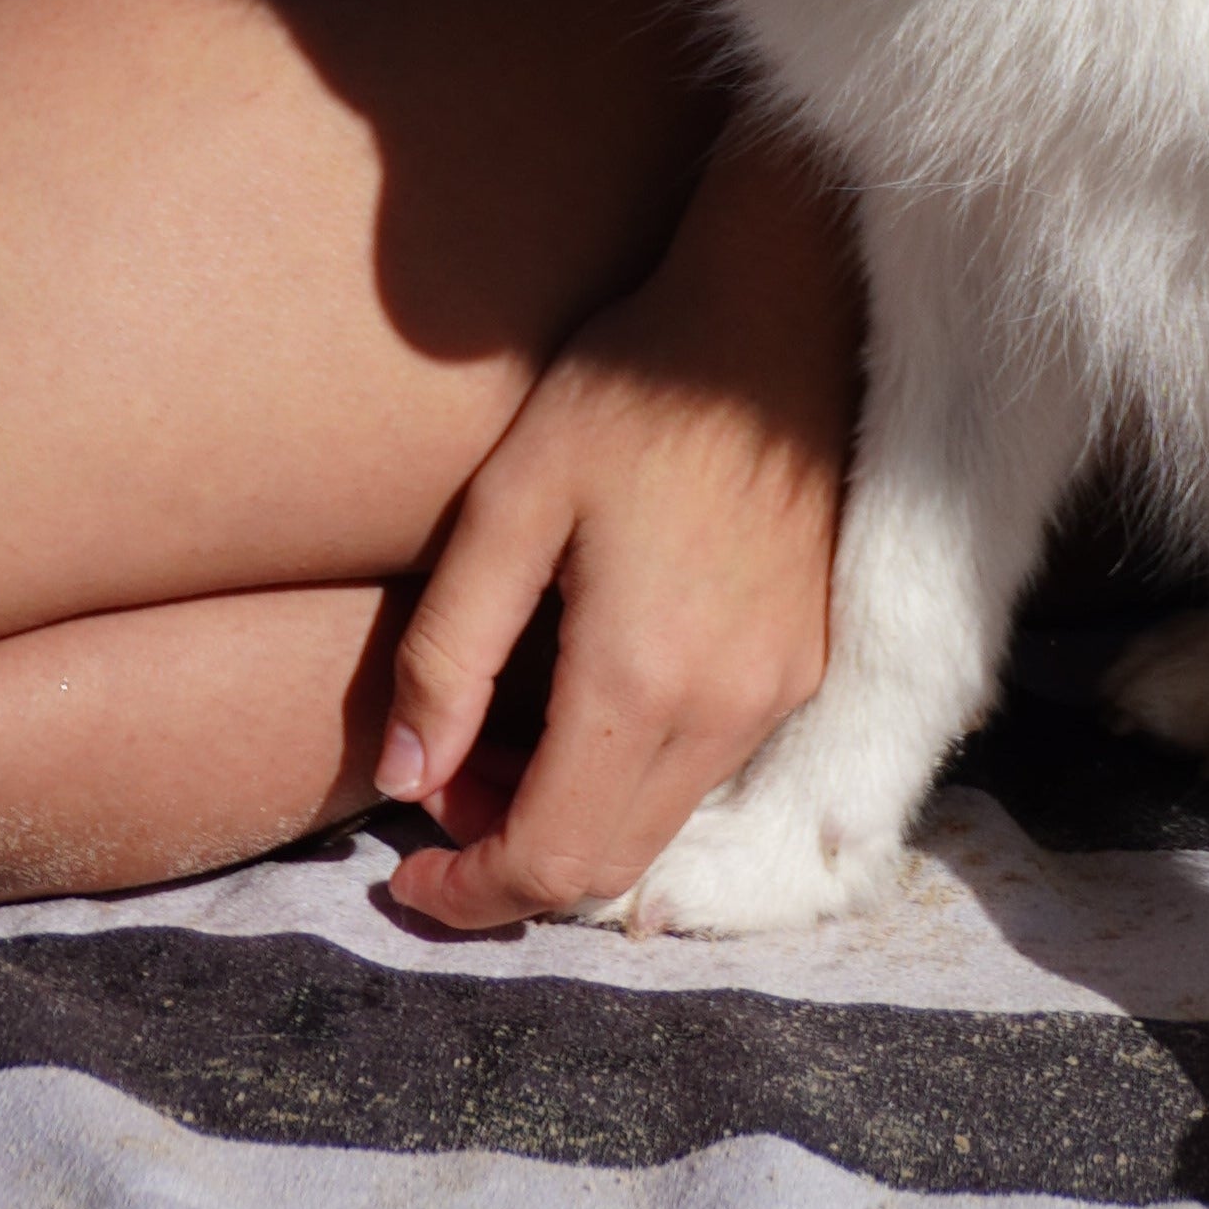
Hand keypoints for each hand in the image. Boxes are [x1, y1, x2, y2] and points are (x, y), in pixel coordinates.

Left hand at [378, 115, 855, 926]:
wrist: (778, 313)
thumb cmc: (633, 388)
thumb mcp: (509, 502)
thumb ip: (447, 653)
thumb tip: (403, 779)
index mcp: (644, 679)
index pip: (552, 863)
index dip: (469, 895)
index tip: (402, 876)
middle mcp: (729, 710)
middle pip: (609, 867)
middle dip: (509, 856)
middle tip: (441, 782)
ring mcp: (782, 691)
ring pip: (660, 825)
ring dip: (569, 815)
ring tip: (497, 733)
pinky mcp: (806, 661)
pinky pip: (706, 770)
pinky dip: (629, 776)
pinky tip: (582, 697)